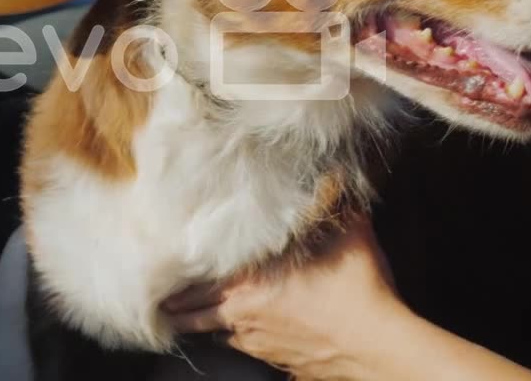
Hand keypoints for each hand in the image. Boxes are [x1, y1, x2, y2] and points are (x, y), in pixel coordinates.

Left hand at [161, 217, 530, 380]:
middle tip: (154, 299)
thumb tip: (335, 170)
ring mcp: (259, 345)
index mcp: (249, 284)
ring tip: (179, 316)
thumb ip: (334, 199)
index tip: (150, 269)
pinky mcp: (277, 363)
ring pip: (215, 334)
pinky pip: (243, 349)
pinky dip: (232, 338)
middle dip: (173, 305)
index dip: (169, 276)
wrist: (379, 350)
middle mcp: (243, 317)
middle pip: (192, 314)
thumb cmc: (359, 293)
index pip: (193, 281)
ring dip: (199, 323)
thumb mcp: (348, 235)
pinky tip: (233, 333)